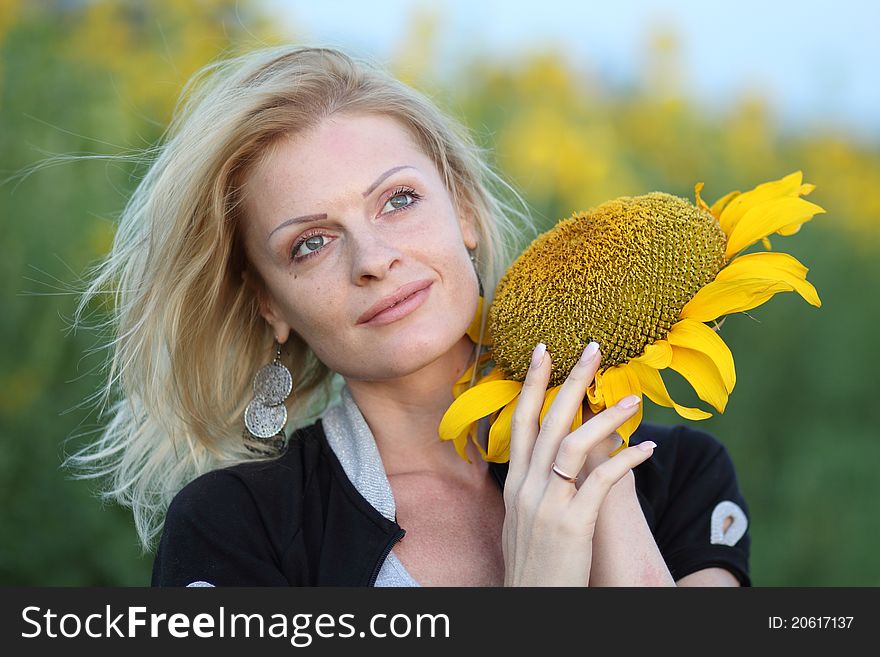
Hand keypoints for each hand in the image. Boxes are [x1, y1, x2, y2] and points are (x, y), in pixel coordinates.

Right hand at [501, 341, 655, 585]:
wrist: (532, 602)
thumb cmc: (532, 562)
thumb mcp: (521, 519)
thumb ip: (532, 485)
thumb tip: (546, 458)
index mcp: (515, 482)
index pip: (521, 421)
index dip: (530, 383)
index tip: (543, 351)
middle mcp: (526, 486)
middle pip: (548, 420)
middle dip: (570, 380)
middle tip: (592, 348)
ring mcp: (548, 503)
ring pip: (574, 443)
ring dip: (606, 416)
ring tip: (634, 398)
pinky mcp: (573, 523)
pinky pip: (602, 480)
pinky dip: (626, 459)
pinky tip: (647, 447)